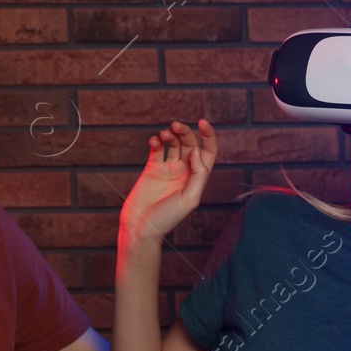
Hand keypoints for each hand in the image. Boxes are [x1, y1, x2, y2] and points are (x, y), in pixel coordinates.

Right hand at [121, 119, 217, 243]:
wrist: (141, 228)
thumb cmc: (167, 219)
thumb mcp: (189, 199)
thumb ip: (198, 174)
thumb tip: (196, 151)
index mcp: (197, 179)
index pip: (207, 152)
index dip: (208, 135)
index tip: (202, 122)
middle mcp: (184, 172)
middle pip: (189, 144)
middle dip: (184, 132)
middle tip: (175, 126)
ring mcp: (167, 170)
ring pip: (172, 144)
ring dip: (170, 134)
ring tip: (164, 134)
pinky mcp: (151, 169)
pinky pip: (156, 150)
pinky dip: (155, 141)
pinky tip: (154, 140)